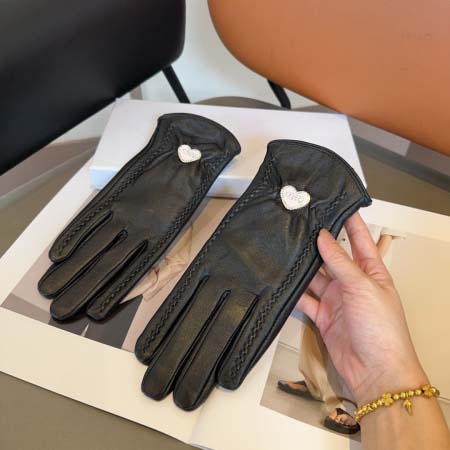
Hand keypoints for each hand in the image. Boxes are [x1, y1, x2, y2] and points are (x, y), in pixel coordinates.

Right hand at [298, 212, 427, 404]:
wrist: (375, 371)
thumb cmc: (381, 328)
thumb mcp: (362, 287)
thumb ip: (340, 262)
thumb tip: (324, 236)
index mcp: (371, 272)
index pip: (360, 240)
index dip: (350, 221)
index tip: (335, 204)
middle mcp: (353, 283)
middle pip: (333, 257)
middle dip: (319, 243)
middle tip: (300, 225)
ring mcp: (337, 300)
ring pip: (316, 277)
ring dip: (304, 267)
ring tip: (287, 249)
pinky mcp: (324, 316)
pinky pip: (306, 300)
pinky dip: (295, 293)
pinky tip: (283, 282)